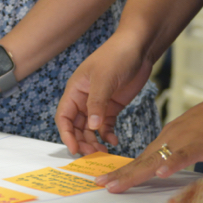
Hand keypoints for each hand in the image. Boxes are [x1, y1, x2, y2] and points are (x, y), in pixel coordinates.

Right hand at [56, 35, 151, 154]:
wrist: (138, 47)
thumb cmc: (116, 57)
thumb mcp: (104, 79)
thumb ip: (97, 104)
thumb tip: (91, 127)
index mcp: (75, 91)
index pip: (64, 116)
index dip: (66, 134)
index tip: (74, 149)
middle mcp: (83, 99)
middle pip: (77, 126)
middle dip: (82, 141)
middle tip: (93, 154)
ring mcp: (98, 103)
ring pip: (91, 129)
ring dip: (95, 141)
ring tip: (104, 152)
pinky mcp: (112, 106)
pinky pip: (106, 126)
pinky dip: (108, 135)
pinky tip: (114, 141)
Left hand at [96, 81, 202, 192]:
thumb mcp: (201, 143)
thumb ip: (188, 157)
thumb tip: (178, 173)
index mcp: (171, 139)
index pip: (144, 159)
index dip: (125, 172)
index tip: (107, 182)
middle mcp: (172, 137)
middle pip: (143, 160)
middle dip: (121, 174)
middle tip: (99, 185)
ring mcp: (185, 138)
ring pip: (156, 158)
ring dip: (135, 172)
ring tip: (115, 184)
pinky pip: (186, 153)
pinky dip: (173, 162)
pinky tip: (161, 172)